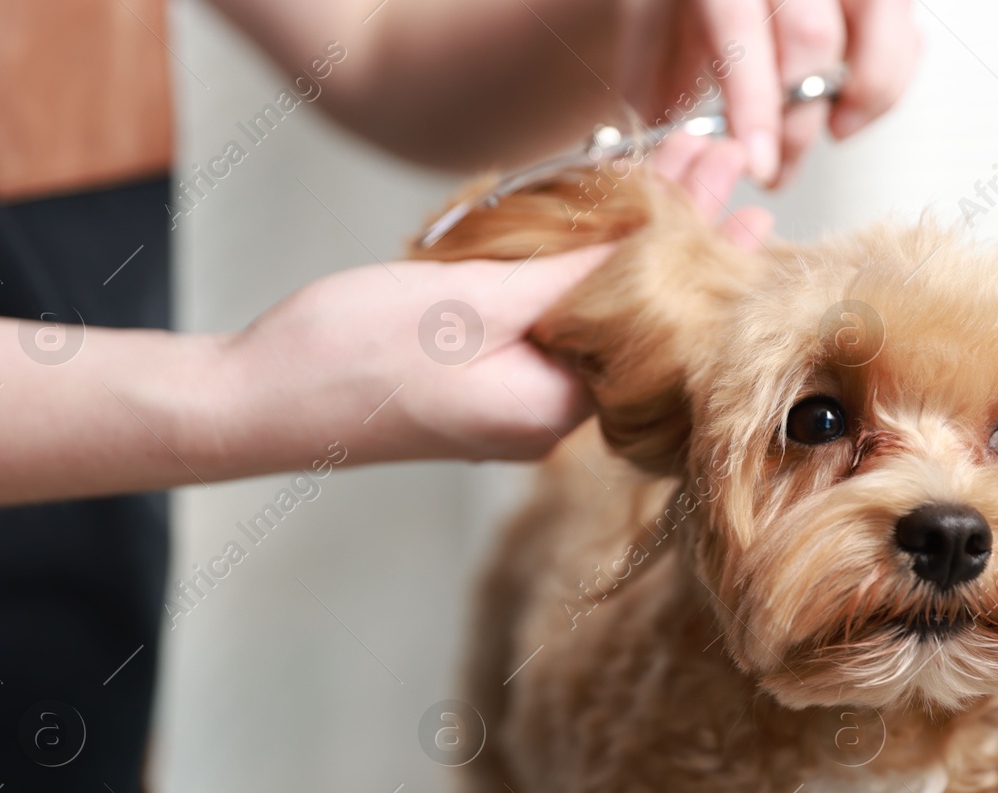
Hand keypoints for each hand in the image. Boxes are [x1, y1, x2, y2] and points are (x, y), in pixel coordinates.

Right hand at [212, 138, 772, 466]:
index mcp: (554, 410)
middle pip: (640, 323)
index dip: (703, 256)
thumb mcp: (469, 301)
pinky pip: (556, 328)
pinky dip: (585, 274)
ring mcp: (514, 406)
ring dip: (636, 250)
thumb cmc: (346, 358)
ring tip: (682, 185)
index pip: (659, 328)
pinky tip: (603, 232)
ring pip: (599, 321)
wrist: (255, 403)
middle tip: (724, 169)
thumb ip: (565, 277)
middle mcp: (547, 419)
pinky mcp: (484, 386)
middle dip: (681, 242)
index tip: (742, 196)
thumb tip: (651, 245)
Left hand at [618, 0, 921, 186]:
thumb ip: (658, 90)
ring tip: (839, 127)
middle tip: (782, 161)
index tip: (761, 163)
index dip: (756, 105)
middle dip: (801, 114)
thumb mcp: (652, 43)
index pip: (743, 30)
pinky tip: (858, 103)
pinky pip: (909, 30)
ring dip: (868, 91)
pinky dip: (891, 78)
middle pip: (812, 34)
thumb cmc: (693, 11)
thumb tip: (666, 158)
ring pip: (884, 19)